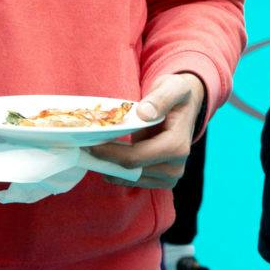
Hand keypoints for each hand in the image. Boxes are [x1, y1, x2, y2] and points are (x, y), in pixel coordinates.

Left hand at [88, 73, 204, 187]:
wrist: (186, 106)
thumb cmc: (177, 95)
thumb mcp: (172, 87)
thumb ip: (160, 99)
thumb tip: (144, 113)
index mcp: (177, 146)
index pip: (136, 158)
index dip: (110, 153)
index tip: (90, 143)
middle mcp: (175, 166)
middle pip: (131, 171)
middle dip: (106, 161)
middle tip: (84, 149)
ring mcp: (170, 176)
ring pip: (131, 179)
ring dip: (110, 168)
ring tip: (92, 154)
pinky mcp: (162, 180)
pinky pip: (135, 181)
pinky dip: (118, 172)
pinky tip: (107, 160)